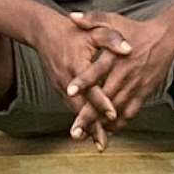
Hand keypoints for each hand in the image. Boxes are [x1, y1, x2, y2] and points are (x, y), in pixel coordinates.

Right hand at [33, 15, 117, 148]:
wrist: (44, 32)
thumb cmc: (73, 31)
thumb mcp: (94, 30)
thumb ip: (112, 39)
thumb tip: (129, 49)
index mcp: (77, 64)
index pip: (91, 87)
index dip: (102, 101)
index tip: (113, 115)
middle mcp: (67, 80)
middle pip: (80, 107)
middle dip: (92, 126)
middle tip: (103, 144)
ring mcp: (61, 86)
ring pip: (75, 111)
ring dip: (87, 127)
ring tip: (100, 143)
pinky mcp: (59, 89)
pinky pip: (72, 107)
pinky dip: (81, 119)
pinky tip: (91, 130)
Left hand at [68, 11, 173, 129]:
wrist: (166, 37)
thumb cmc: (135, 29)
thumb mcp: (113, 20)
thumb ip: (92, 19)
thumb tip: (71, 16)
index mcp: (115, 56)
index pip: (96, 70)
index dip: (84, 81)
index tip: (69, 91)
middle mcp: (125, 74)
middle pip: (104, 98)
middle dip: (89, 116)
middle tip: (75, 132)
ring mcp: (135, 85)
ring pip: (117, 109)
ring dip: (103, 124)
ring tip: (88, 136)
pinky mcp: (144, 92)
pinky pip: (131, 111)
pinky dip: (120, 122)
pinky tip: (109, 130)